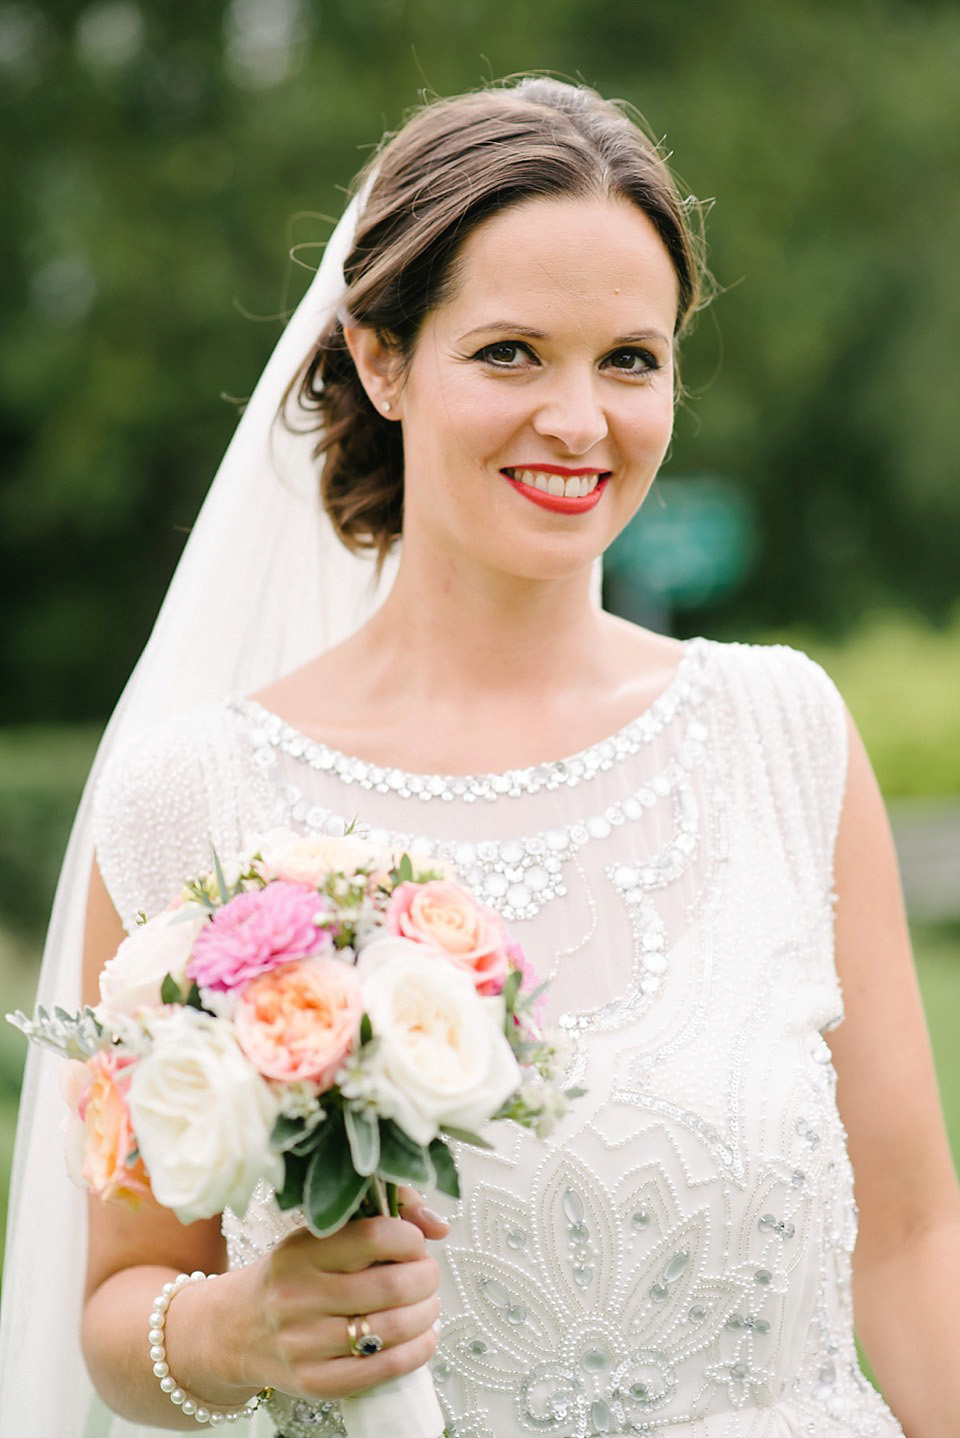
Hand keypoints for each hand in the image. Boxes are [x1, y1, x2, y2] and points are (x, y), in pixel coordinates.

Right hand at [236, 1189, 449, 1400]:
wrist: (235, 1329)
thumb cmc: (293, 1275)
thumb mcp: (320, 1236)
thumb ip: (381, 1216)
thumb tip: (440, 1226)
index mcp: (302, 1250)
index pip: (375, 1235)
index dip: (410, 1239)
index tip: (415, 1244)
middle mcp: (298, 1295)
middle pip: (391, 1285)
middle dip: (426, 1278)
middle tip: (427, 1276)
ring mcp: (304, 1343)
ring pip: (392, 1328)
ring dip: (427, 1315)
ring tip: (427, 1305)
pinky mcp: (313, 1382)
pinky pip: (381, 1369)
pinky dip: (416, 1352)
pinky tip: (422, 1338)